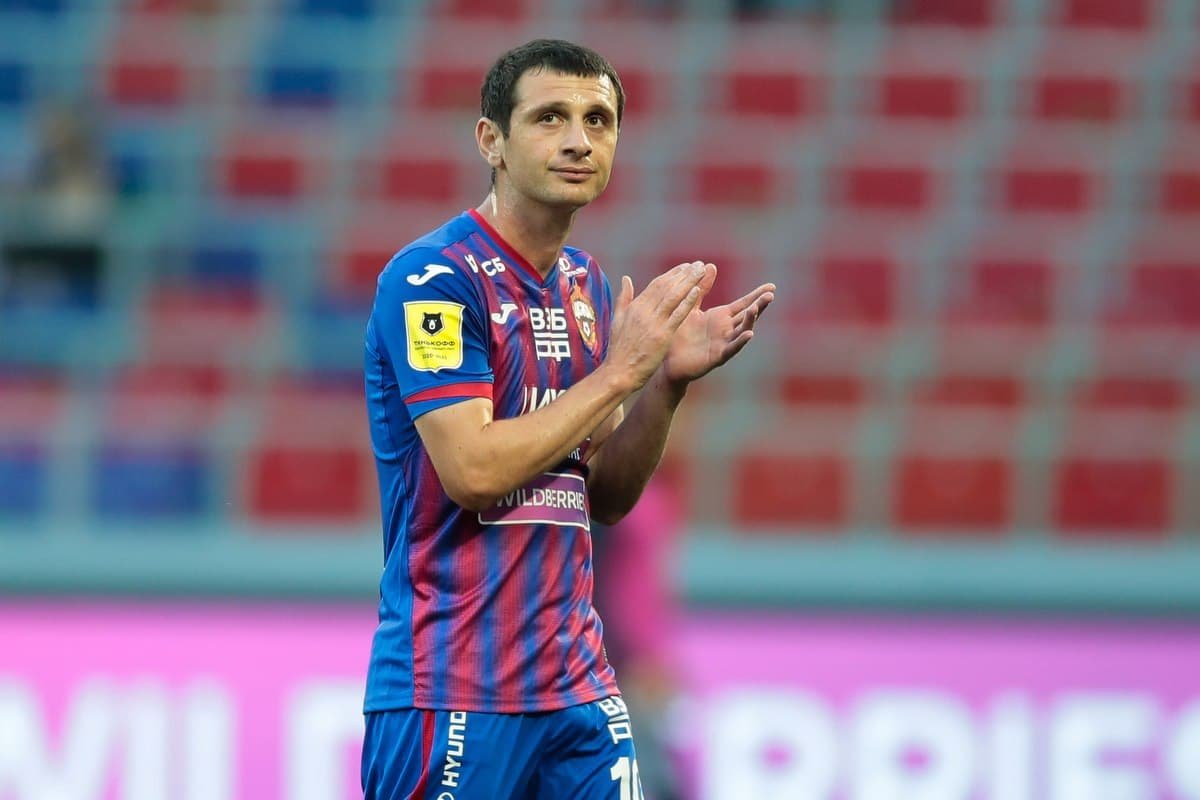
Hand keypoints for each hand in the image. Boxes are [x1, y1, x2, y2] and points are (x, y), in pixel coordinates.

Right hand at [604, 261, 712, 390]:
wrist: (619, 372)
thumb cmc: (618, 349)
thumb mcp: (617, 320)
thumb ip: (623, 298)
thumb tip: (626, 278)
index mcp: (635, 307)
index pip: (656, 284)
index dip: (672, 274)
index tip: (685, 267)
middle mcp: (644, 311)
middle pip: (667, 286)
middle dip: (684, 274)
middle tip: (698, 264)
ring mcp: (654, 323)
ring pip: (673, 296)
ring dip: (689, 281)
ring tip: (701, 270)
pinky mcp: (662, 335)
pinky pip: (677, 315)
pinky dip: (687, 301)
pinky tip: (697, 290)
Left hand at [662, 277, 774, 384]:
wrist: (670, 361)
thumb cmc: (680, 335)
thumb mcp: (691, 307)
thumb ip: (701, 289)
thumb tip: (710, 265)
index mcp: (721, 317)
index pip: (743, 303)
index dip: (756, 295)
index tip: (772, 286)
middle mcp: (726, 329)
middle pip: (747, 316)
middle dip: (759, 305)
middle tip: (771, 294)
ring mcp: (723, 343)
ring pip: (741, 331)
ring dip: (750, 320)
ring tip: (755, 308)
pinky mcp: (717, 357)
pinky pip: (731, 349)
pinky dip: (740, 342)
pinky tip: (749, 334)